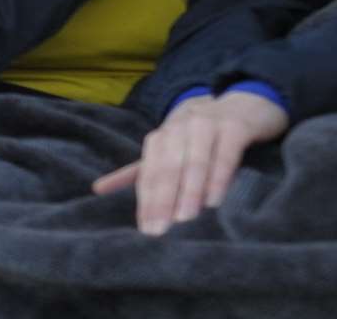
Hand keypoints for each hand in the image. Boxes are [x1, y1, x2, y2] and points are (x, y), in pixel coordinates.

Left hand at [92, 90, 290, 233]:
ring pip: (194, 161)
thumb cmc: (199, 137)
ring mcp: (207, 126)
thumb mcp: (169, 150)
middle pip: (168, 168)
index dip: (147, 202)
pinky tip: (214, 199)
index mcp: (161, 138)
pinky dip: (217, 177)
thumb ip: (140, 172)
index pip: (149, 173)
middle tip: (160, 231)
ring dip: (188, 191)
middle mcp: (179, 129)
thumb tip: (97, 188)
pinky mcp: (234, 128)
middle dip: (162, 200)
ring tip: (184, 219)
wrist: (239, 105)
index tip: (145, 230)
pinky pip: (224, 154)